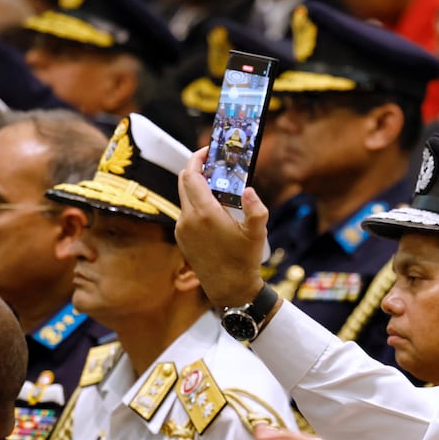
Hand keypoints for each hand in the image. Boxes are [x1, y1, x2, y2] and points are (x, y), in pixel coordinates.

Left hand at [175, 149, 267, 309]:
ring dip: (196, 186)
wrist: (229, 289)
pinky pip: (185, 211)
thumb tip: (249, 190)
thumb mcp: (257, 234)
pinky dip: (195, 202)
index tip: (208, 151)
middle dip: (196, 168)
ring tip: (216, 185)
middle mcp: (188, 218)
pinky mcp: (181, 237)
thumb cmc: (244, 261)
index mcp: (205, 213)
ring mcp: (182, 228)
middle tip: (212, 163)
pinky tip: (212, 207)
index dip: (198, 159)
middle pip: (184, 181)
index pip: (192, 175)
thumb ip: (256, 210)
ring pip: (183, 196)